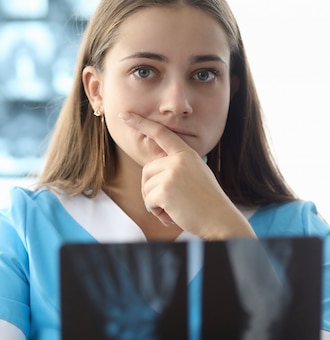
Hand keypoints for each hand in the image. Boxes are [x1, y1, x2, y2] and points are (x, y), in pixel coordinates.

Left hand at [121, 112, 254, 238]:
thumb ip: (176, 166)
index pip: (160, 133)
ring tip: (176, 208)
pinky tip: (173, 215)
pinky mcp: (165, 189)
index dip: (141, 123)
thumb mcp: (195, 175)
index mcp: (186, 154)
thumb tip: (151, 167)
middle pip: (147, 171)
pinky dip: (158, 212)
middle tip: (172, 202)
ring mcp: (172, 173)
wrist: (220, 220)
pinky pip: (148, 201)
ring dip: (156, 203)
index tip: (124, 115)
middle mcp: (178, 160)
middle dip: (152, 190)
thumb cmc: (205, 202)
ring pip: (146, 188)